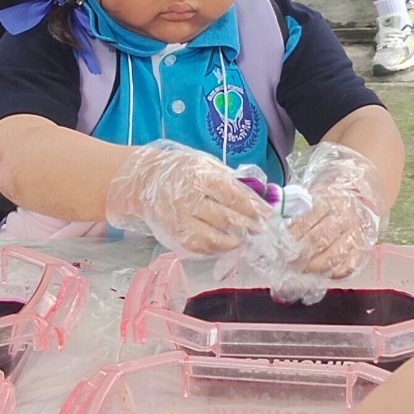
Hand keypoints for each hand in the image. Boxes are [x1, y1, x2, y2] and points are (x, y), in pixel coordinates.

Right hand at [105, 140, 273, 254]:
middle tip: (261, 230)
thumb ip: (228, 179)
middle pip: (226, 219)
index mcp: (200, 177)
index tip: (268, 215)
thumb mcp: (205, 164)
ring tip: (244, 240)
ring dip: (233, 242)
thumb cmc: (181, 171)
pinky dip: (215, 249)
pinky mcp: (173, 235)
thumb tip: (256, 194)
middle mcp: (189, 199)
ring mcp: (179, 220)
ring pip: (213, 239)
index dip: (254, 207)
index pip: (233, 195)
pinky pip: (198, 248)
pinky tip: (224, 244)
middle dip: (248, 227)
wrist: (145, 181)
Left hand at [286, 142, 385, 277]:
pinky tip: (325, 273)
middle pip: (318, 240)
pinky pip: (352, 263)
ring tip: (302, 271)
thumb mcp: (315, 190)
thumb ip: (298, 205)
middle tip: (286, 263)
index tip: (278, 247)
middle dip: (299, 256)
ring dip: (315, 267)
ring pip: (335, 255)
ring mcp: (357, 231)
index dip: (290, 237)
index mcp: (328, 198)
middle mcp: (344, 215)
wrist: (366, 188)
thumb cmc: (332, 191)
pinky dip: (338, 272)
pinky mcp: (366, 244)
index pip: (305, 221)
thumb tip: (275, 222)